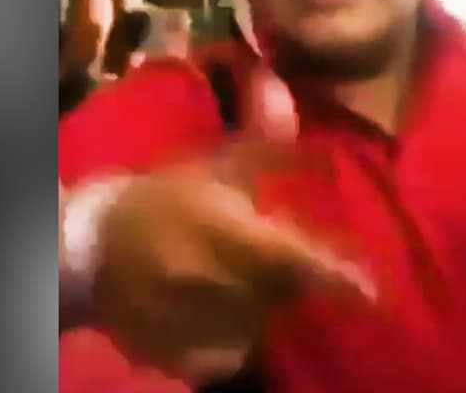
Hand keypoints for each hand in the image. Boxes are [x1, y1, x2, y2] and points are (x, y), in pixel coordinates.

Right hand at [92, 67, 373, 384]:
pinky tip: (213, 305)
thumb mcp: (213, 166)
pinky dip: (234, 332)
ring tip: (230, 275)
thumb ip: (262, 145)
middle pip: (284, 291)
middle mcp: (217, 284)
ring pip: (261, 321)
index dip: (337, 275)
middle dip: (288, 272)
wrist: (90, 250)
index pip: (294, 259)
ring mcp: (200, 327)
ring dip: (261, 300)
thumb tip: (298, 108)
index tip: (374, 291)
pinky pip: (232, 352)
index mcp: (226, 233)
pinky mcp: (186, 358)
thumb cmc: (162, 199)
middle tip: (261, 252)